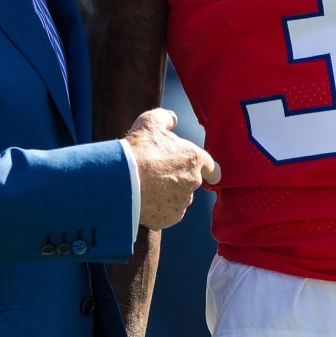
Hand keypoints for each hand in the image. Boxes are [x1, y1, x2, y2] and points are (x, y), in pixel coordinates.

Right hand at [123, 108, 218, 229]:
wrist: (122, 180)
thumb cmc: (138, 149)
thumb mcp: (150, 122)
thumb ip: (166, 118)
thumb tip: (172, 119)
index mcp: (194, 159)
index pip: (213, 168)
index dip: (209, 171)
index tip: (207, 173)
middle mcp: (193, 182)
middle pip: (191, 183)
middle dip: (178, 180)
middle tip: (157, 174)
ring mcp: (182, 202)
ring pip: (178, 199)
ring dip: (168, 195)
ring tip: (147, 187)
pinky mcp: (169, 218)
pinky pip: (167, 214)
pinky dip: (159, 210)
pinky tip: (144, 200)